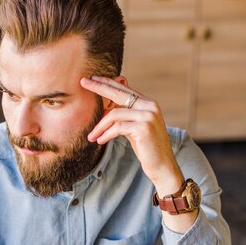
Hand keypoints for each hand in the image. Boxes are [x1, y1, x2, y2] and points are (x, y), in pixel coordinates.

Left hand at [80, 75, 182, 196]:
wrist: (162, 166)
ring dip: (99, 126)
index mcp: (148, 103)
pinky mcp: (144, 128)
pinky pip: (117, 127)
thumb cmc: (146, 148)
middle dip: (99, 87)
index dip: (107, 82)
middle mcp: (150, 106)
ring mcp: (148, 116)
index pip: (124, 89)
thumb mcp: (134, 128)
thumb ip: (125, 116)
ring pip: (114, 114)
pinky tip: (100, 141)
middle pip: (119, 93)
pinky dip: (106, 134)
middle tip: (82, 82)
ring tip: (91, 136)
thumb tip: (105, 108)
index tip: (91, 79)